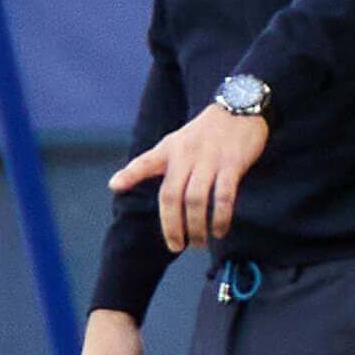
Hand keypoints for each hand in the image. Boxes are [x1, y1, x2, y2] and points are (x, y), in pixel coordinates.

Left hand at [110, 102, 270, 253]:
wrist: (239, 108)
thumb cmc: (205, 132)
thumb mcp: (176, 142)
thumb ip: (155, 163)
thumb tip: (120, 184)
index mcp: (170, 149)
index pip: (146, 161)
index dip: (130, 174)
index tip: (115, 186)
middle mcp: (186, 155)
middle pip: (172, 195)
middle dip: (172, 226)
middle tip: (176, 246)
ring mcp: (210, 160)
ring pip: (196, 200)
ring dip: (196, 227)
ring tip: (198, 243)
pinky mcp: (232, 164)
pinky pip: (224, 196)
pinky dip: (221, 218)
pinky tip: (219, 231)